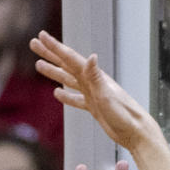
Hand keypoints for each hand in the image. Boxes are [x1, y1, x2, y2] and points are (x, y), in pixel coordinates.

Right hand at [30, 30, 157, 150]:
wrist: (136, 132)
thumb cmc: (124, 116)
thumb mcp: (107, 96)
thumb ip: (96, 77)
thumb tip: (91, 57)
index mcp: (94, 77)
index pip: (69, 59)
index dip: (54, 47)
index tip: (41, 36)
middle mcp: (92, 82)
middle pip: (66, 64)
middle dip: (49, 54)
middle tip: (33, 43)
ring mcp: (93, 94)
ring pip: (68, 80)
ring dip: (54, 72)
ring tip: (38, 65)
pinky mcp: (94, 107)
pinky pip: (77, 99)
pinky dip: (66, 96)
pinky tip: (57, 94)